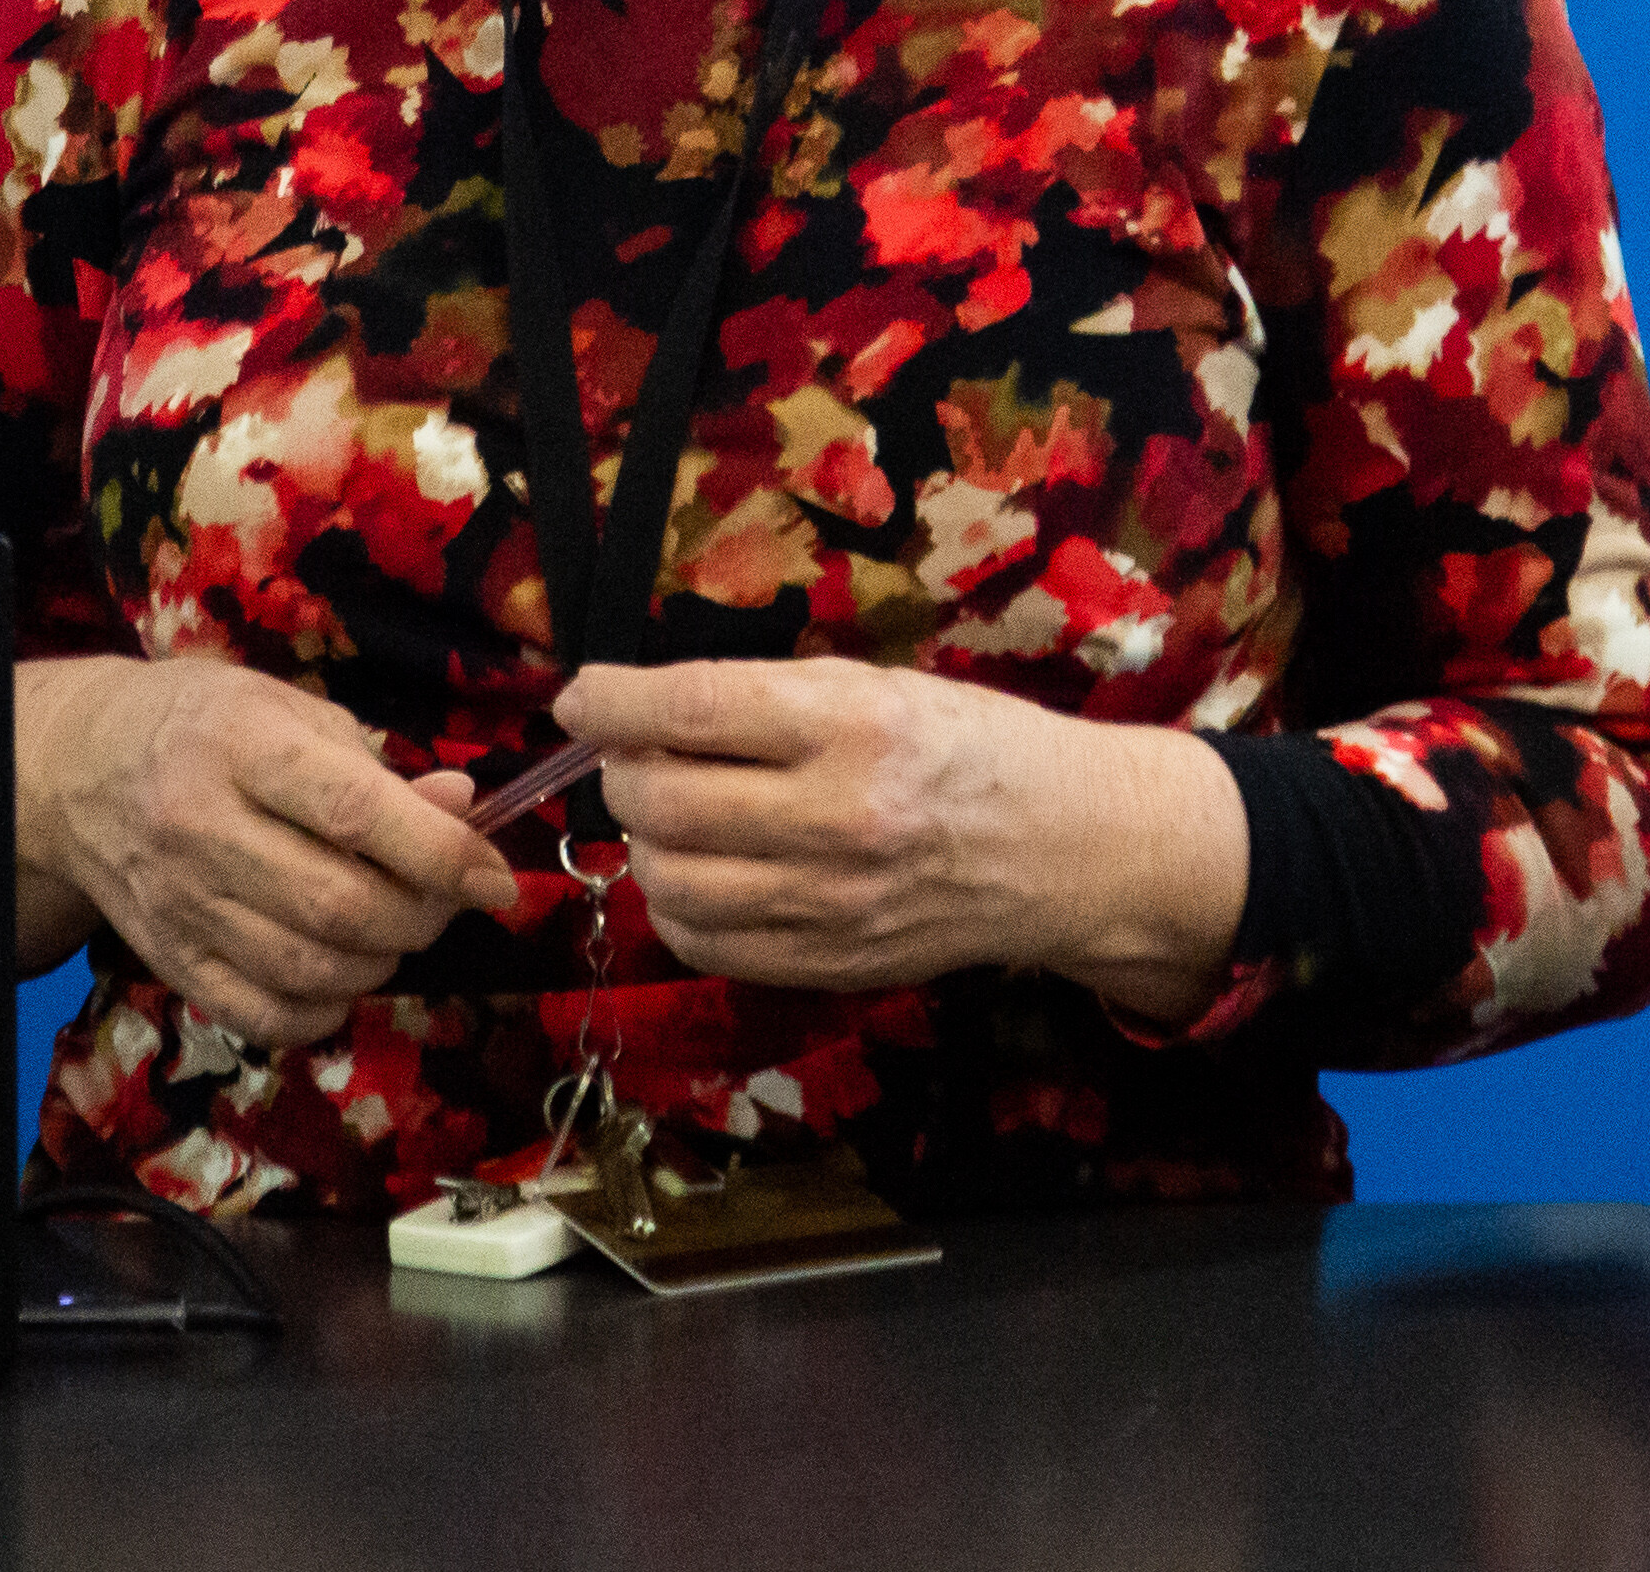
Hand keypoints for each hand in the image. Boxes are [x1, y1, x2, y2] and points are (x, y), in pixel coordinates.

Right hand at [17, 658, 519, 1051]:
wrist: (81, 771)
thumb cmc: (204, 725)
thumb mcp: (289, 711)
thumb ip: (376, 768)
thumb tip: (463, 809)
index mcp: (242, 745)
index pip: (354, 811)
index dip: (440, 852)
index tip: (493, 876)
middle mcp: (202, 827)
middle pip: (338, 906)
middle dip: (420, 916)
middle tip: (444, 898)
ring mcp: (181, 903)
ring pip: (309, 969)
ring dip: (381, 962)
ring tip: (393, 928)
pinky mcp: (170, 960)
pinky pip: (264, 1016)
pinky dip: (325, 1009)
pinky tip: (341, 973)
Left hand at [554, 660, 1244, 1021]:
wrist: (1069, 847)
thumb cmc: (970, 745)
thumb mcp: (878, 685)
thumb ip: (765, 699)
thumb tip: (643, 710)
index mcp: (850, 725)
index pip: (691, 708)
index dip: (611, 700)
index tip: (580, 695)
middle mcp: (837, 817)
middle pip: (662, 799)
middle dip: (622, 769)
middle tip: (635, 754)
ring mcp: (833, 902)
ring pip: (669, 881)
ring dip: (646, 841)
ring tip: (671, 814)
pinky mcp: (832, 963)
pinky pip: (706, 944)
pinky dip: (677, 907)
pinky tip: (702, 871)